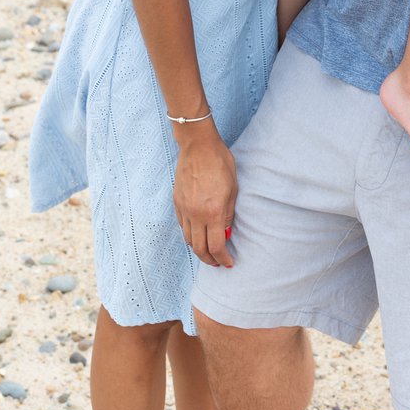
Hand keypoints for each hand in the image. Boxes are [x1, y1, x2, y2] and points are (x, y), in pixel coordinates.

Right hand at [173, 128, 236, 267]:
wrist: (198, 145)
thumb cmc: (220, 163)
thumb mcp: (233, 188)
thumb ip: (229, 214)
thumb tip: (226, 233)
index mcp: (213, 211)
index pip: (216, 246)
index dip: (223, 258)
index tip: (229, 263)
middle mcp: (196, 214)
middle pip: (199, 249)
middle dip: (209, 260)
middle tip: (218, 262)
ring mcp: (184, 208)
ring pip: (188, 239)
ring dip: (198, 249)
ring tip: (208, 250)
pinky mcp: (176, 202)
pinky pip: (182, 225)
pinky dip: (190, 234)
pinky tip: (198, 232)